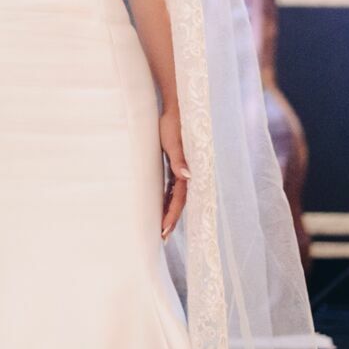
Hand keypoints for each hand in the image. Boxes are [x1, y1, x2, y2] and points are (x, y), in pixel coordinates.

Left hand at [159, 109, 190, 238]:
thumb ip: (180, 159)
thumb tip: (187, 176)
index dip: (172, 215)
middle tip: (162, 238)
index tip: (163, 230)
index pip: (178, 199)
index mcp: (185, 170)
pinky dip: (167, 201)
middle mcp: (184, 174)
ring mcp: (179, 171)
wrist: (174, 109)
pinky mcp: (174, 166)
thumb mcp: (174, 141)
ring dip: (169, 213)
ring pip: (175, 198)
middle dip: (170, 220)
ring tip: (161, 230)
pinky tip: (161, 208)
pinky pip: (171, 188)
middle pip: (178, 203)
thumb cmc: (172, 124)